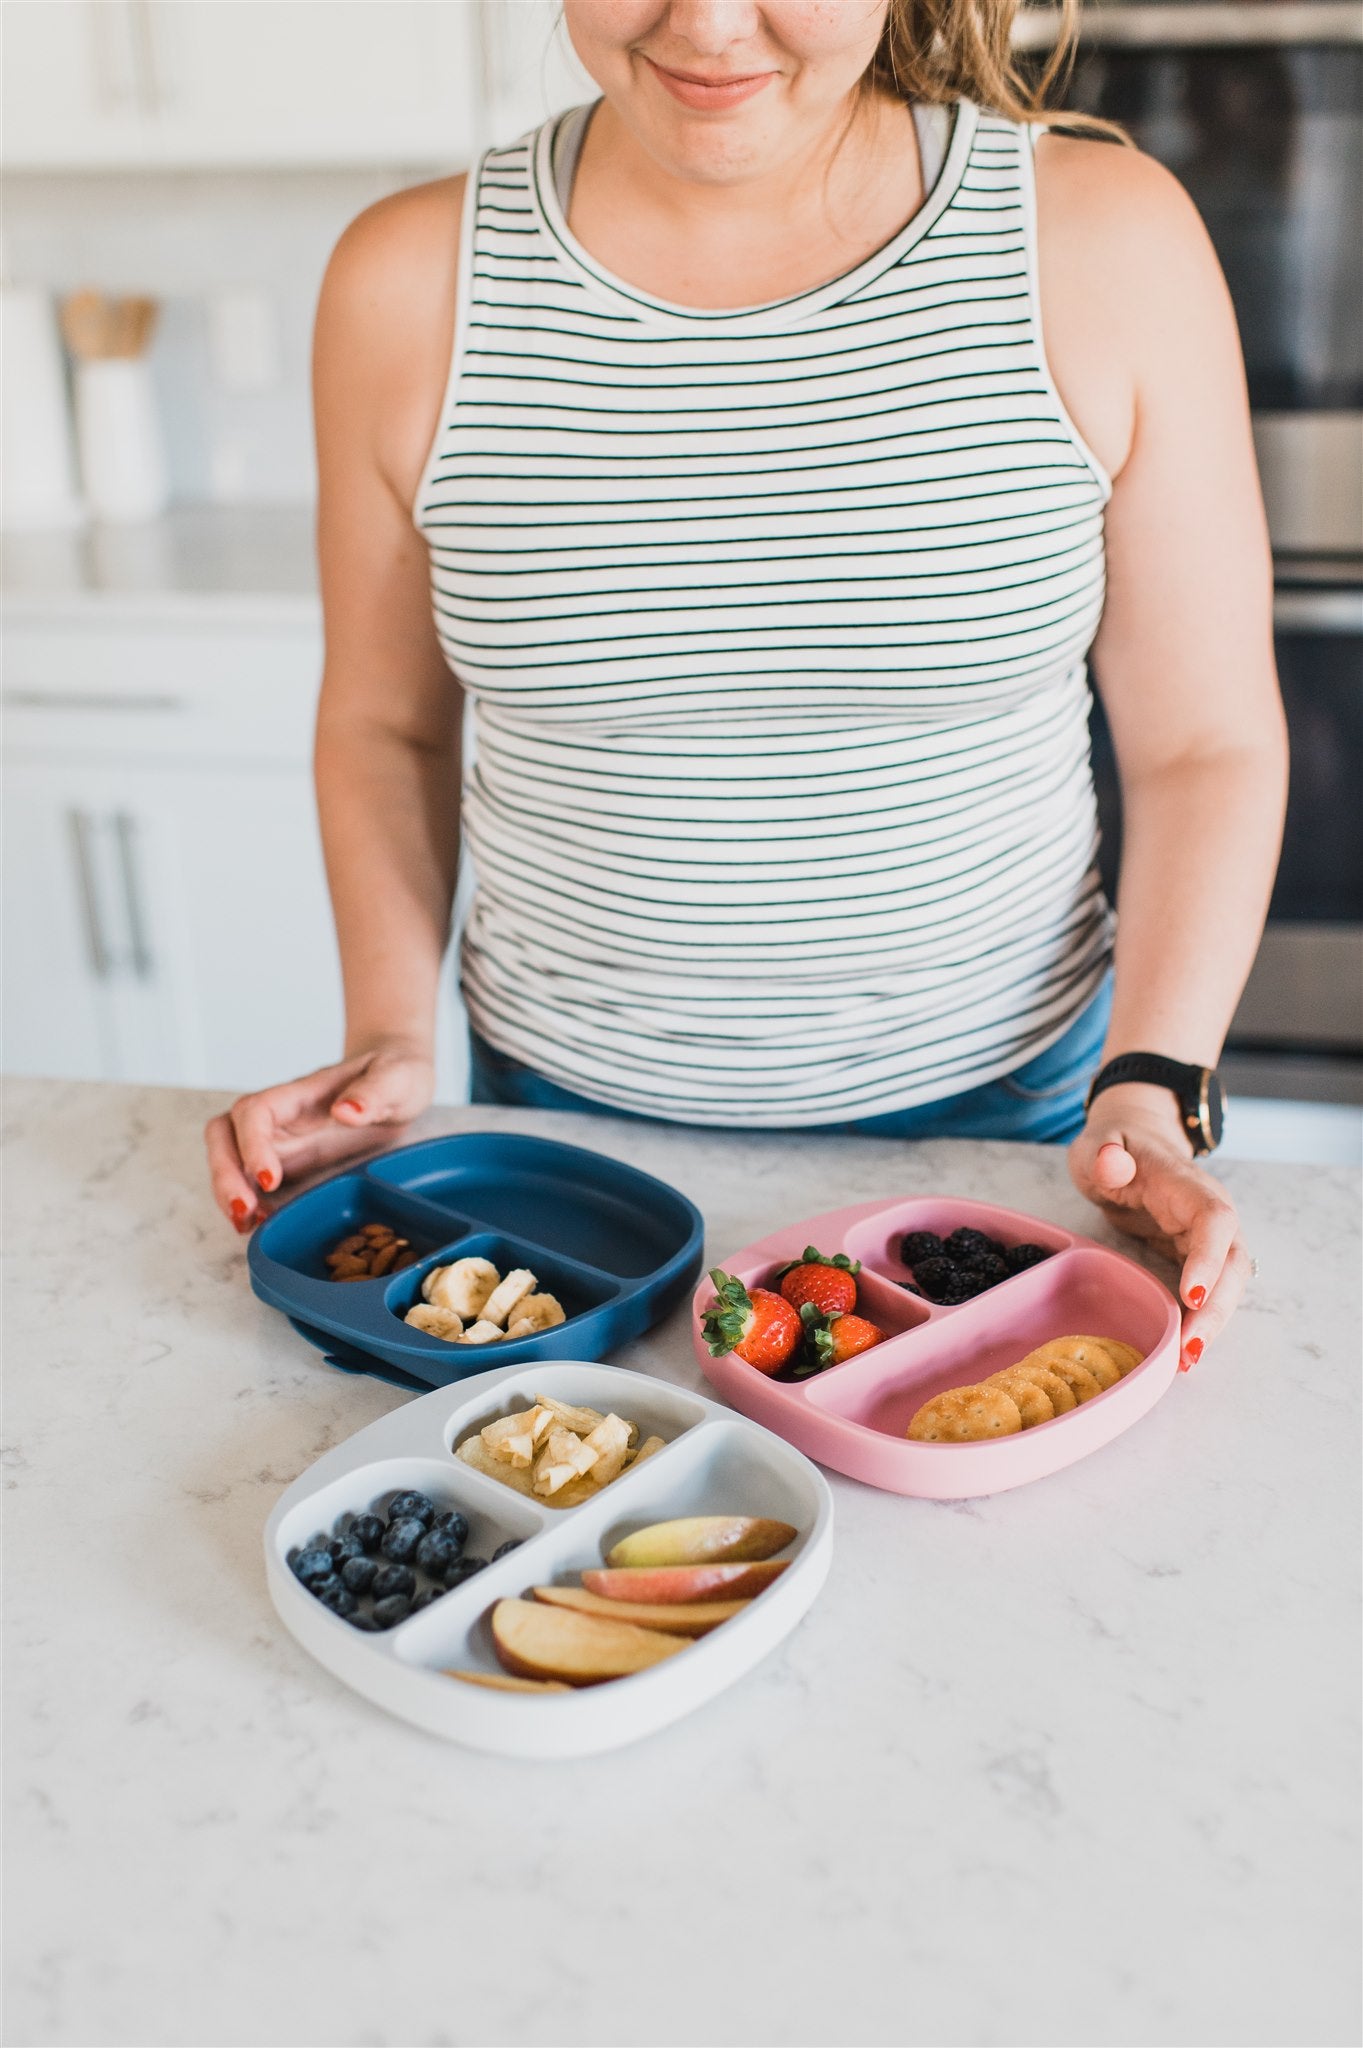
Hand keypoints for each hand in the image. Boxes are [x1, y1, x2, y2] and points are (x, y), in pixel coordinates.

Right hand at [204, 1039, 434, 1231]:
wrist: (399, 1079)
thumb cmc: (396, 1072)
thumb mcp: (398, 1077)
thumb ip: (374, 1092)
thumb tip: (346, 1111)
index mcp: (303, 1093)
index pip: (256, 1111)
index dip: (252, 1144)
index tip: (270, 1178)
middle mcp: (282, 1115)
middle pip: (225, 1134)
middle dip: (225, 1174)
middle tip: (244, 1211)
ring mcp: (281, 1138)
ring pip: (230, 1158)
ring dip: (229, 1192)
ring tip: (245, 1224)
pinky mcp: (288, 1160)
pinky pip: (252, 1179)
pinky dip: (249, 1202)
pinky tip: (258, 1223)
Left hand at [1067, 1082, 1250, 1369]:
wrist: (1131, 1141)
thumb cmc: (1114, 1144)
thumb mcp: (1099, 1142)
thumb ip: (1104, 1153)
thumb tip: (1112, 1162)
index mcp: (1187, 1185)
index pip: (1214, 1221)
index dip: (1209, 1259)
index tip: (1192, 1295)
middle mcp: (1209, 1213)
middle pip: (1232, 1263)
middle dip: (1217, 1308)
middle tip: (1189, 1349)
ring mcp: (1208, 1237)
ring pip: (1228, 1283)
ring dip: (1214, 1323)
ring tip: (1187, 1361)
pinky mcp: (1197, 1255)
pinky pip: (1211, 1290)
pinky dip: (1202, 1320)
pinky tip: (1183, 1350)